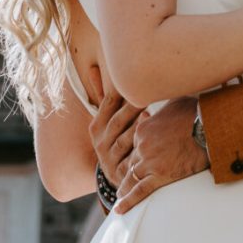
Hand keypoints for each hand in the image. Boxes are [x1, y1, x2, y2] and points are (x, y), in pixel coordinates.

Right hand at [87, 66, 144, 189]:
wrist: (116, 174)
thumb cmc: (116, 138)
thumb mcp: (107, 119)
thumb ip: (104, 95)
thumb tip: (92, 68)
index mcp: (96, 127)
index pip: (108, 104)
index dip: (120, 91)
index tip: (134, 78)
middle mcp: (100, 143)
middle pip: (117, 122)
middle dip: (131, 107)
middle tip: (147, 93)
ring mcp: (109, 159)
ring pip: (123, 142)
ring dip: (135, 128)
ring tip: (148, 114)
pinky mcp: (120, 174)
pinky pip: (131, 162)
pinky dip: (139, 152)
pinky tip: (149, 142)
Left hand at [114, 95, 206, 214]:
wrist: (207, 127)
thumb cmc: (194, 113)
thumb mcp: (171, 106)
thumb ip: (159, 113)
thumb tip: (152, 113)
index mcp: (143, 129)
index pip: (134, 145)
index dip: (136, 153)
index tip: (138, 158)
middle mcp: (142, 146)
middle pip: (131, 161)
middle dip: (128, 171)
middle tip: (124, 180)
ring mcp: (150, 162)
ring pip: (131, 177)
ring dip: (124, 187)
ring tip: (120, 196)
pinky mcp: (160, 176)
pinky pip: (140, 191)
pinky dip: (128, 201)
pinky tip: (120, 209)